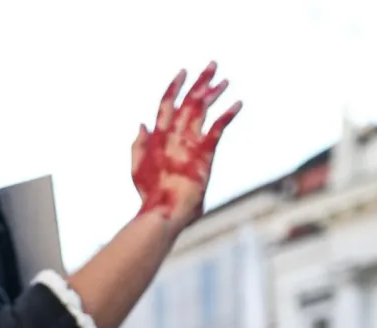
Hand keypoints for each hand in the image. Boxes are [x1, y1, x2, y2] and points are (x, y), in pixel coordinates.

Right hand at [132, 62, 241, 229]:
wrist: (161, 213)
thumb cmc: (151, 197)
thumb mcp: (137, 169)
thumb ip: (138, 145)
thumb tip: (141, 124)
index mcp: (156, 137)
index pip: (166, 104)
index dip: (175, 86)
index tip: (184, 72)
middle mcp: (172, 135)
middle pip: (188, 100)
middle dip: (200, 81)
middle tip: (212, 65)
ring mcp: (187, 142)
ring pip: (202, 108)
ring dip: (215, 92)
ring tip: (225, 80)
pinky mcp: (202, 153)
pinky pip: (218, 127)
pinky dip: (228, 114)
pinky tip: (238, 103)